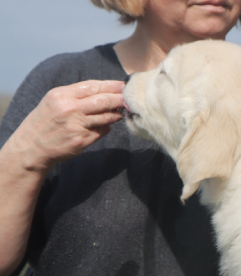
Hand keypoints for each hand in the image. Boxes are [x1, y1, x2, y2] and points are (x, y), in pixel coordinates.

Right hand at [8, 80, 124, 172]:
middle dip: (119, 98)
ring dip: (116, 114)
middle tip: (130, 98)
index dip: (111, 86)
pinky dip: (105, 128)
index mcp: (62, 95)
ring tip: (121, 111)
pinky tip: (104, 126)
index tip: (124, 85)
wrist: (31, 146)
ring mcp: (76, 125)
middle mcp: (69, 109)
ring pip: (106, 117)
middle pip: (103, 101)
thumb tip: (106, 91)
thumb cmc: (46, 121)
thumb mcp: (54, 101)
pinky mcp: (82, 140)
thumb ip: (77, 95)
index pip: (93, 86)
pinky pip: (101, 131)